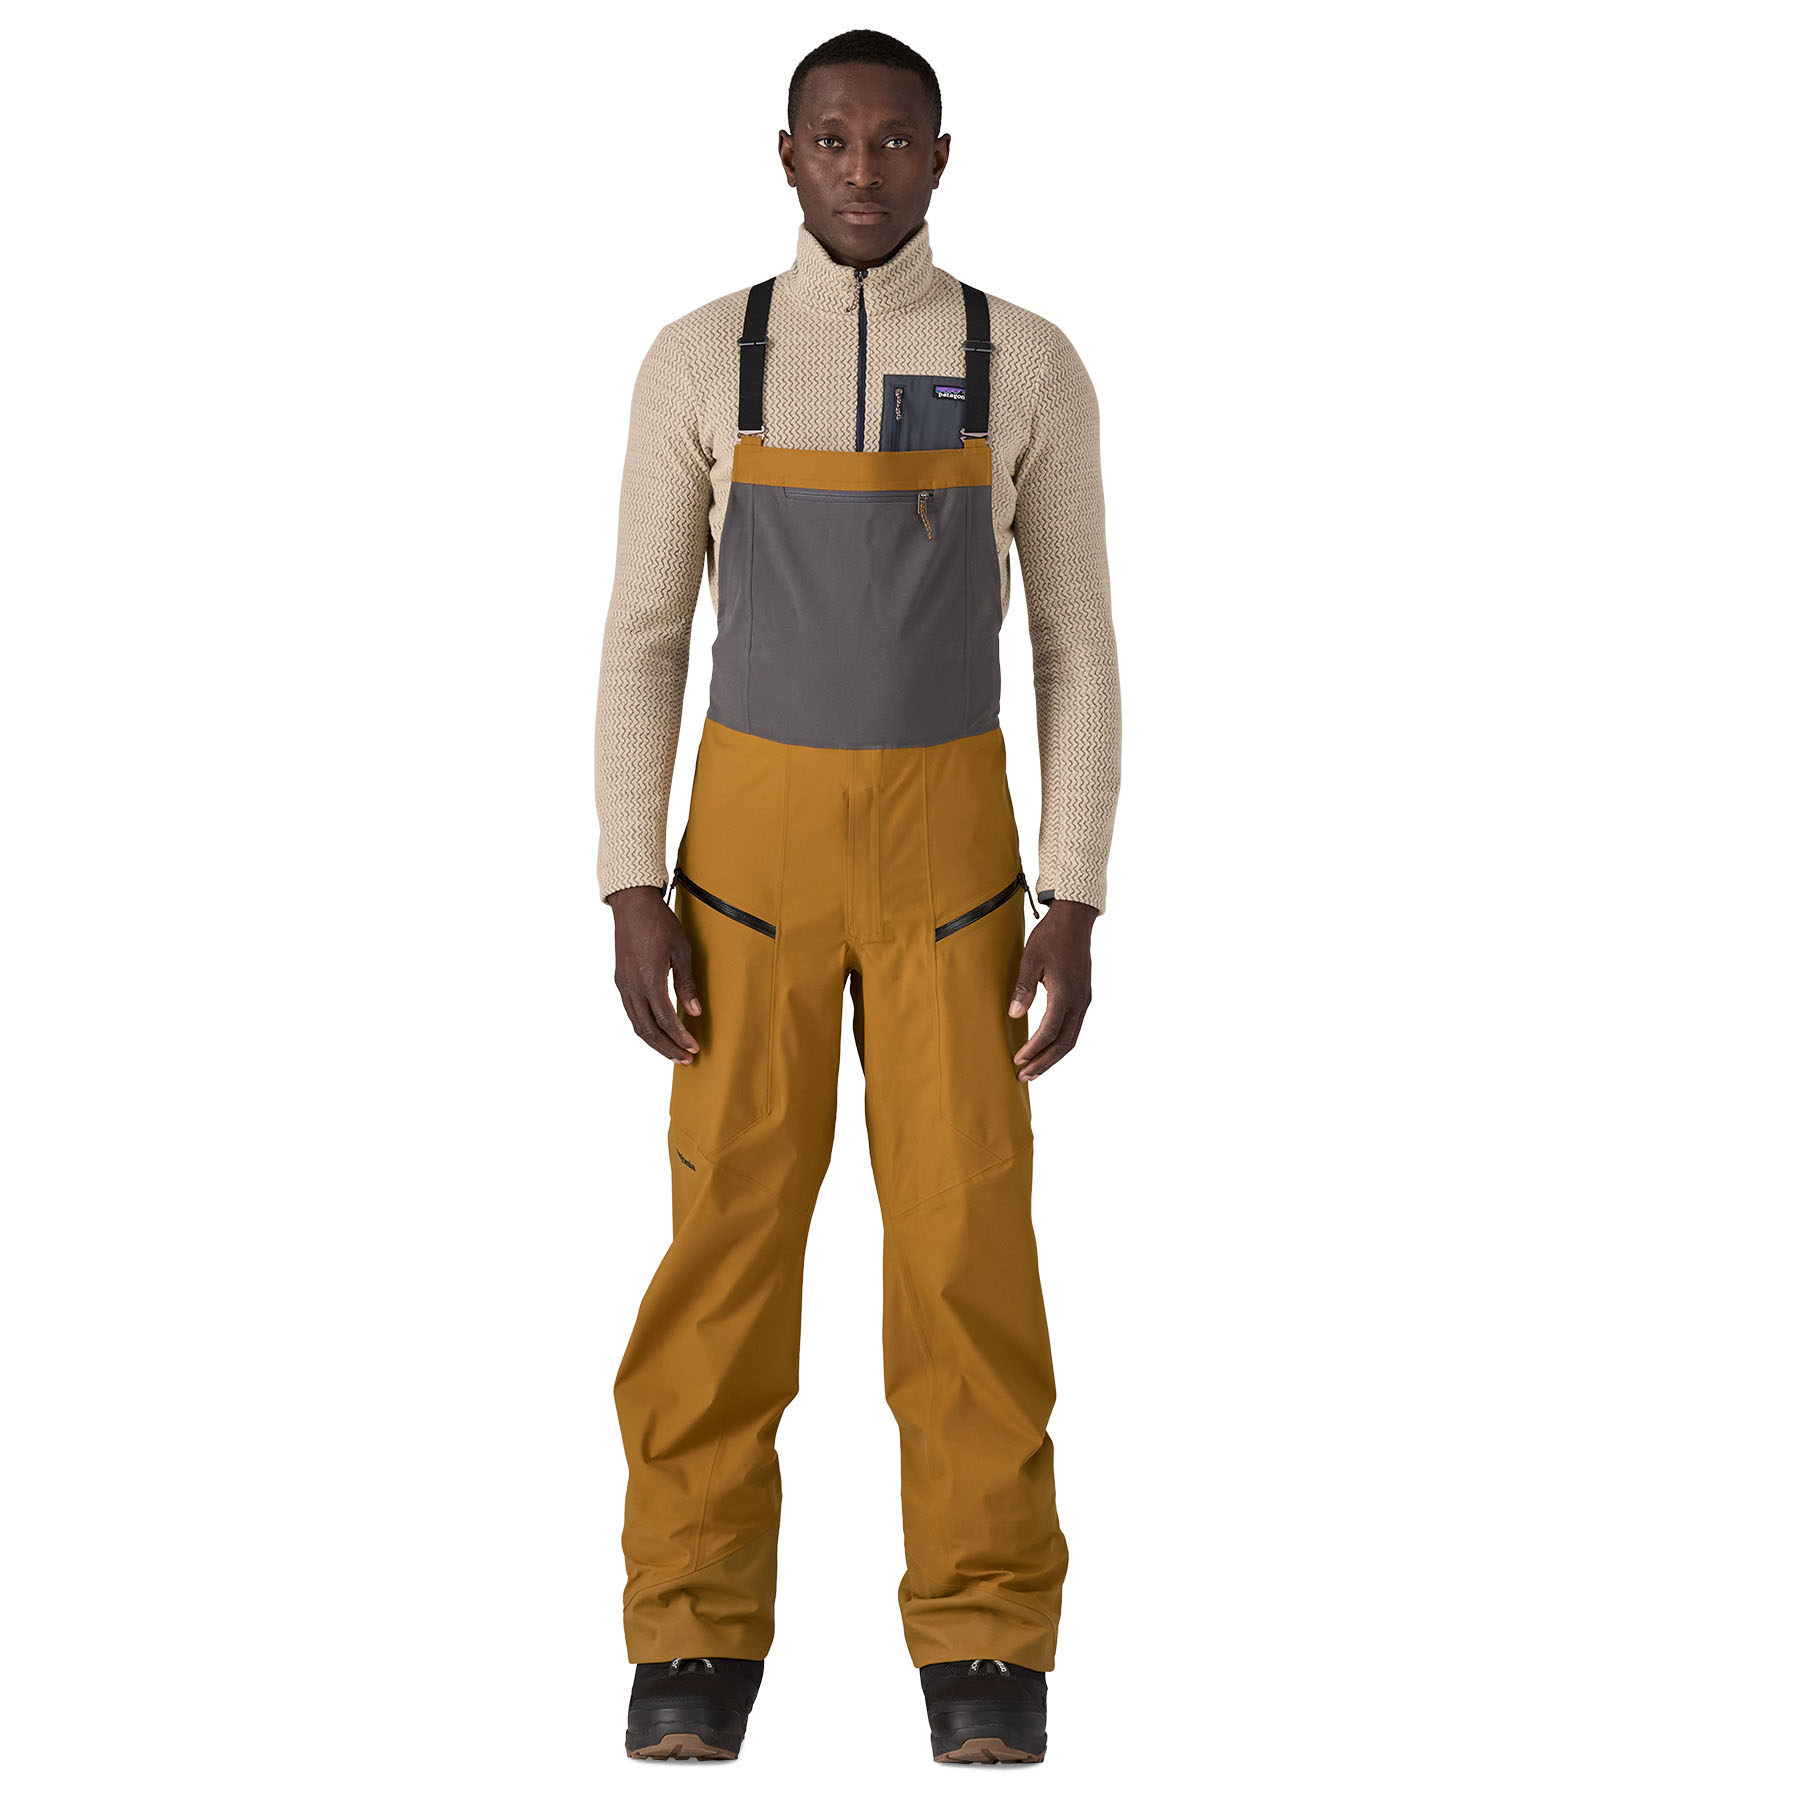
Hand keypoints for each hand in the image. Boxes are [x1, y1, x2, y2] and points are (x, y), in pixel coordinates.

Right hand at [607, 885, 700, 1062]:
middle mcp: (632, 986)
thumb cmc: (659, 924)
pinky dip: (645, 1027)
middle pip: (648, 1030)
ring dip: (655, 1042)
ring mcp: (624, 985)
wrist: (632, 905)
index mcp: (649, 980)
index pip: (665, 1019)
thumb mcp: (681, 951)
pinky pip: (632, 1013)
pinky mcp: (621, 981)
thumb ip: (686, 985)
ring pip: (637, 1024)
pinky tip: (658, 1031)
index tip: (694, 1048)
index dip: (680, 1037)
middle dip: (668, 1048)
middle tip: (685, 1059)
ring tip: (673, 1052)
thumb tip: (694, 1012)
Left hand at [1008, 898, 1097, 1081]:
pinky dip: (1060, 1043)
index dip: (1033, 1049)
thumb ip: (1023, 989)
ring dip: (1053, 1056)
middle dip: (1044, 1062)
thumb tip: (1013, 1015)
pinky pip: (1074, 1027)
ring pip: (1071, 1038)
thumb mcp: (1030, 960)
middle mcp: (1079, 1001)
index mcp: (1065, 993)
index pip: (1049, 1031)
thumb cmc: (1050, 938)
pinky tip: (1047, 1048)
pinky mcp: (1084, 997)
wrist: (1075, 921)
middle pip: (1064, 1043)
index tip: (1018, 1060)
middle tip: (1024, 1076)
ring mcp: (1084, 1000)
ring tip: (1034, 1070)